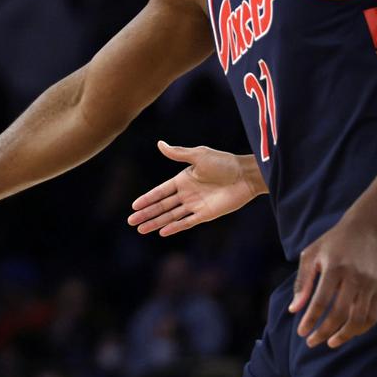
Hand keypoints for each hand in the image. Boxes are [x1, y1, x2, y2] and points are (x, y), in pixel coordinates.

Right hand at [127, 141, 264, 235]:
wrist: (245, 176)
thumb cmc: (223, 162)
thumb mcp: (199, 155)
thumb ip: (178, 154)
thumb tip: (160, 144)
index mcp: (182, 179)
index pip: (160, 192)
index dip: (147, 198)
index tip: (134, 206)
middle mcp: (186, 194)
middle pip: (162, 206)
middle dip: (146, 213)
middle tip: (131, 221)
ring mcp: (195, 205)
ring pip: (171, 216)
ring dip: (156, 222)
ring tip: (141, 229)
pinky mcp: (206, 214)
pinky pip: (187, 222)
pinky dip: (174, 227)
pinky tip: (163, 232)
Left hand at [289, 217, 376, 348]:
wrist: (366, 229)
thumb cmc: (333, 242)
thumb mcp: (311, 255)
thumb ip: (303, 283)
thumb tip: (294, 310)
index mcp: (333, 268)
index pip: (321, 302)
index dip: (310, 320)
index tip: (301, 332)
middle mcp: (354, 277)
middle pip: (340, 314)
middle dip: (324, 332)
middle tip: (312, 342)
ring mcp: (369, 284)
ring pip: (359, 319)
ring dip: (344, 335)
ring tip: (331, 342)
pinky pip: (372, 316)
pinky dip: (361, 328)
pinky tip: (348, 333)